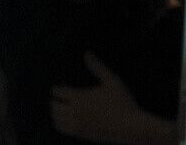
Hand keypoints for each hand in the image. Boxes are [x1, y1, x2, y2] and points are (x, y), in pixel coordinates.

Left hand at [51, 53, 174, 143]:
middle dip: (57, 101)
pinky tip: (68, 118)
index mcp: (80, 97)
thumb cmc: (124, 103)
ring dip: (57, 111)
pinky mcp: (79, 133)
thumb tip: (87, 53)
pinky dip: (59, 122)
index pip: (56, 91)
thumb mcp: (112, 82)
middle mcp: (75, 111)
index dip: (59, 89)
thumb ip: (97, 67)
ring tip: (66, 108)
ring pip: (55, 116)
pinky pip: (60, 127)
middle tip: (64, 99)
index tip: (66, 90)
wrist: (131, 128)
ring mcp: (76, 123)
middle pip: (53, 104)